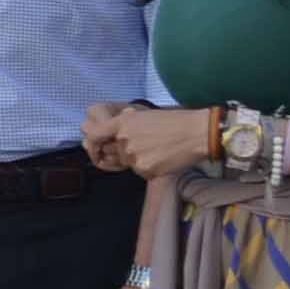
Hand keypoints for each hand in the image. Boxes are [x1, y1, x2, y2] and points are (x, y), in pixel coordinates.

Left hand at [86, 102, 213, 179]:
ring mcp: (133, 156)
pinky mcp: (145, 170)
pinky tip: (164, 158)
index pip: (94, 135)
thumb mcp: (144, 115)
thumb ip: (124, 123)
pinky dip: (150, 168)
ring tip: (158, 149)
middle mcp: (124, 139)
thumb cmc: (175, 122)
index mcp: (122, 123)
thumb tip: (108, 130)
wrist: (197, 133)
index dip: (92, 144)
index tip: (95, 148)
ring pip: (127, 163)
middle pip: (112, 153)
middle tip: (145, 145)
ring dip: (138, 160)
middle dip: (122, 152)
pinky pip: (140, 172)